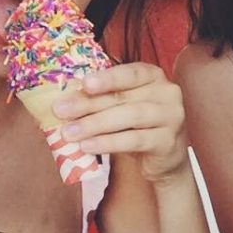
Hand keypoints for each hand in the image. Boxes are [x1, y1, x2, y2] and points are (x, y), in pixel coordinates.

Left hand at [53, 63, 187, 181]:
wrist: (163, 159)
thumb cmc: (136, 126)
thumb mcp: (120, 107)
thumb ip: (101, 99)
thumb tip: (64, 100)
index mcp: (153, 76)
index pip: (131, 73)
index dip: (107, 78)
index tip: (84, 83)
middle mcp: (167, 93)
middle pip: (124, 97)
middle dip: (89, 104)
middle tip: (60, 111)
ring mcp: (171, 117)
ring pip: (130, 117)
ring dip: (96, 124)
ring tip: (69, 133)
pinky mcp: (168, 141)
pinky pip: (135, 140)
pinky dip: (109, 143)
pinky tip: (88, 146)